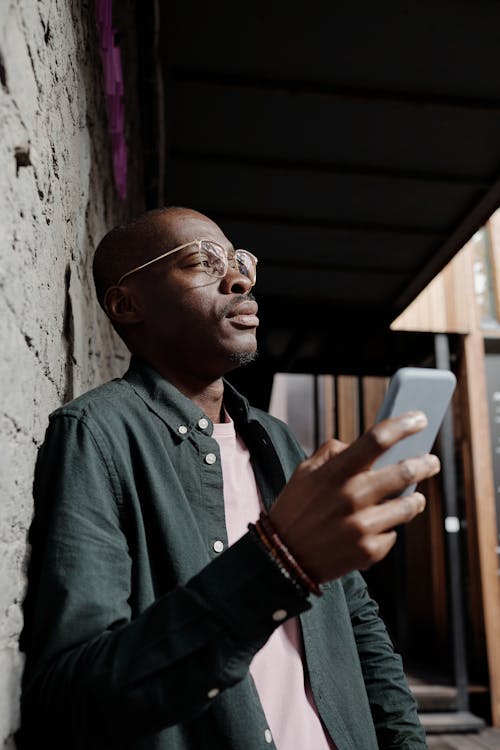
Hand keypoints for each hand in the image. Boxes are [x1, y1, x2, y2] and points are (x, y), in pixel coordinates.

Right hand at [268, 412, 439, 582]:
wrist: (283, 558)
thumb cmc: (296, 510)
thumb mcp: (305, 472)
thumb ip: (332, 452)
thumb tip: (361, 444)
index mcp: (335, 472)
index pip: (377, 440)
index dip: (403, 425)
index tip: (418, 419)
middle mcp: (352, 497)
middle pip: (404, 471)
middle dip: (425, 464)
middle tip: (431, 461)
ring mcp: (362, 526)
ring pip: (408, 505)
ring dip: (414, 499)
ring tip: (414, 497)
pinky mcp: (369, 551)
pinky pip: (393, 533)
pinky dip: (388, 529)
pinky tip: (376, 528)